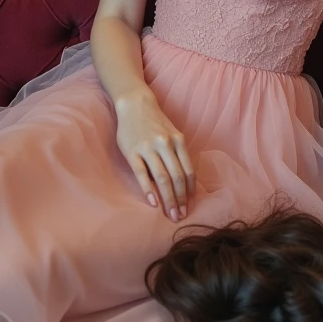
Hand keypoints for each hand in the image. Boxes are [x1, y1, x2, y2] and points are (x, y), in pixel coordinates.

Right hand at [115, 89, 195, 221]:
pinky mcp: (132, 152)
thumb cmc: (155, 123)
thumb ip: (178, 154)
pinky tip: (153, 203)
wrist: (135, 104)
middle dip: (180, 199)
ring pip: (161, 178)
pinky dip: (148, 189)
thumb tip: (185, 181)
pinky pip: (141, 174)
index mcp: (178, 141)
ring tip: (170, 214)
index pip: (188, 171)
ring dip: (168, 199)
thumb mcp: (172, 134)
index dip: (189, 191)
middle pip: (176, 177)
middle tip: (180, 216)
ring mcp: (148, 148)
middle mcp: (165, 144)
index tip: (189, 205)